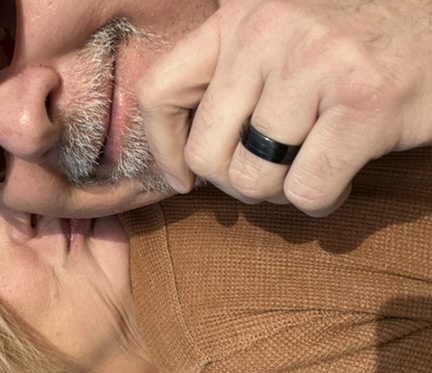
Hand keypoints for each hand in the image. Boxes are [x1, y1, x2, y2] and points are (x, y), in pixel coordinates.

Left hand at [136, 0, 431, 215]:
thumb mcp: (278, 38)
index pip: (159, 91)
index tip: (184, 178)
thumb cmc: (354, 39)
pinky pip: (307, 191)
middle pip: (206, 153)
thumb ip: (232, 79)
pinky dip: (322, 201)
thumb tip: (187, 160)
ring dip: (281, 191)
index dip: (164, 149)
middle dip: (235, 181)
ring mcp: (317, 65)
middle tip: (269, 173)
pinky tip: (342, 177)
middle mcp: (268, 33)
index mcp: (238, 16)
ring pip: (254, 180)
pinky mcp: (367, 103)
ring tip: (310, 167)